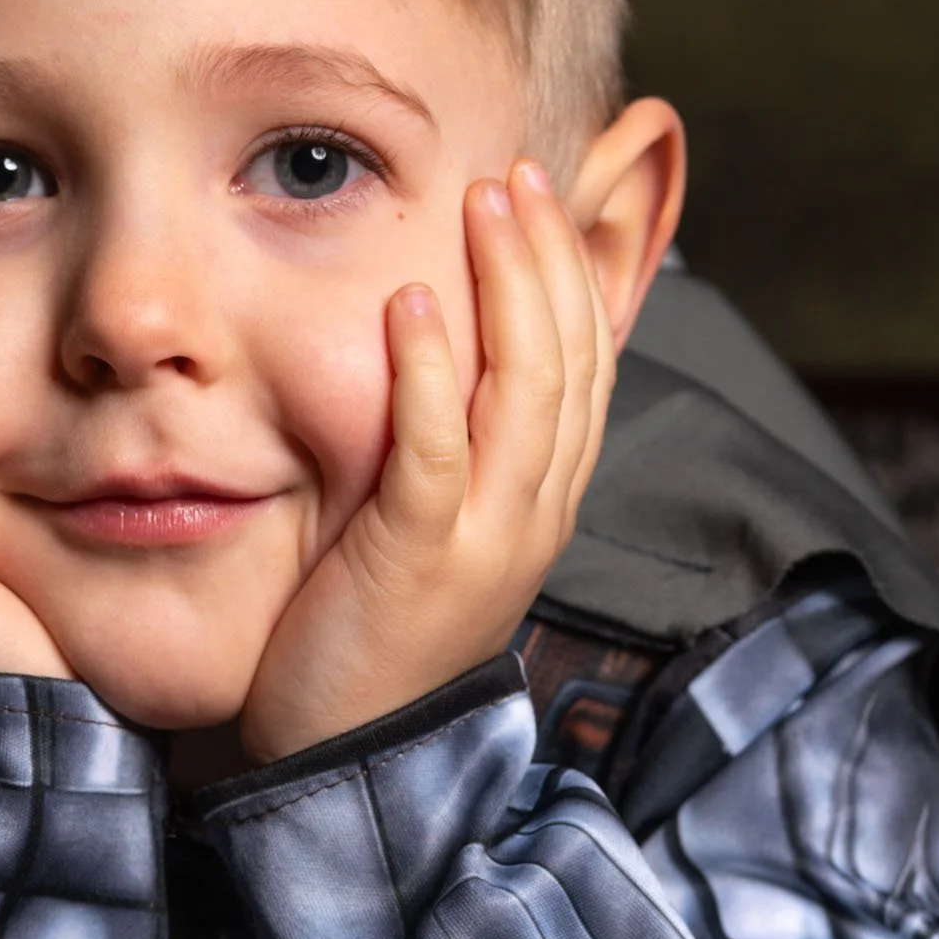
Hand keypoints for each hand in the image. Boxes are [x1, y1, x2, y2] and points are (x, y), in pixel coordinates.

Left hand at [234, 158, 613, 763]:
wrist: (350, 762)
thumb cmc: (375, 634)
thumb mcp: (439, 530)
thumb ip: (460, 449)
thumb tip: (451, 356)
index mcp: (545, 502)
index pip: (587, 366)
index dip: (571, 272)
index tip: (539, 193)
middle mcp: (537, 514)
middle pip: (569, 360)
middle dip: (545, 257)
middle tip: (515, 176)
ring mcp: (489, 538)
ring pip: (526, 391)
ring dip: (506, 286)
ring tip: (482, 203)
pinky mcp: (424, 559)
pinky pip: (438, 450)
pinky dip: (432, 372)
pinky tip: (414, 304)